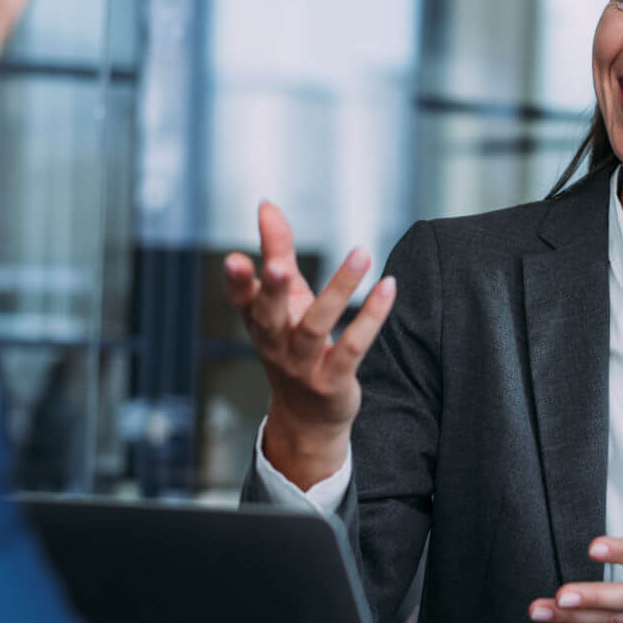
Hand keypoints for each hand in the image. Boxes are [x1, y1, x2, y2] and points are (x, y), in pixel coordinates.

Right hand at [222, 202, 396, 487]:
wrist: (309, 417)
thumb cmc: (294, 344)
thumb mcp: (286, 299)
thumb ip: (277, 251)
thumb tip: (266, 205)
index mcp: (259, 322)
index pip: (242, 300)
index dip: (236, 282)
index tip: (234, 258)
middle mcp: (275, 344)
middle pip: (269, 316)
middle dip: (273, 291)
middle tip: (280, 267)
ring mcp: (303, 365)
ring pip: (316, 327)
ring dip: (338, 290)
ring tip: (361, 253)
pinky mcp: (333, 380)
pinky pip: (353, 347)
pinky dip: (371, 318)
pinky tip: (388, 287)